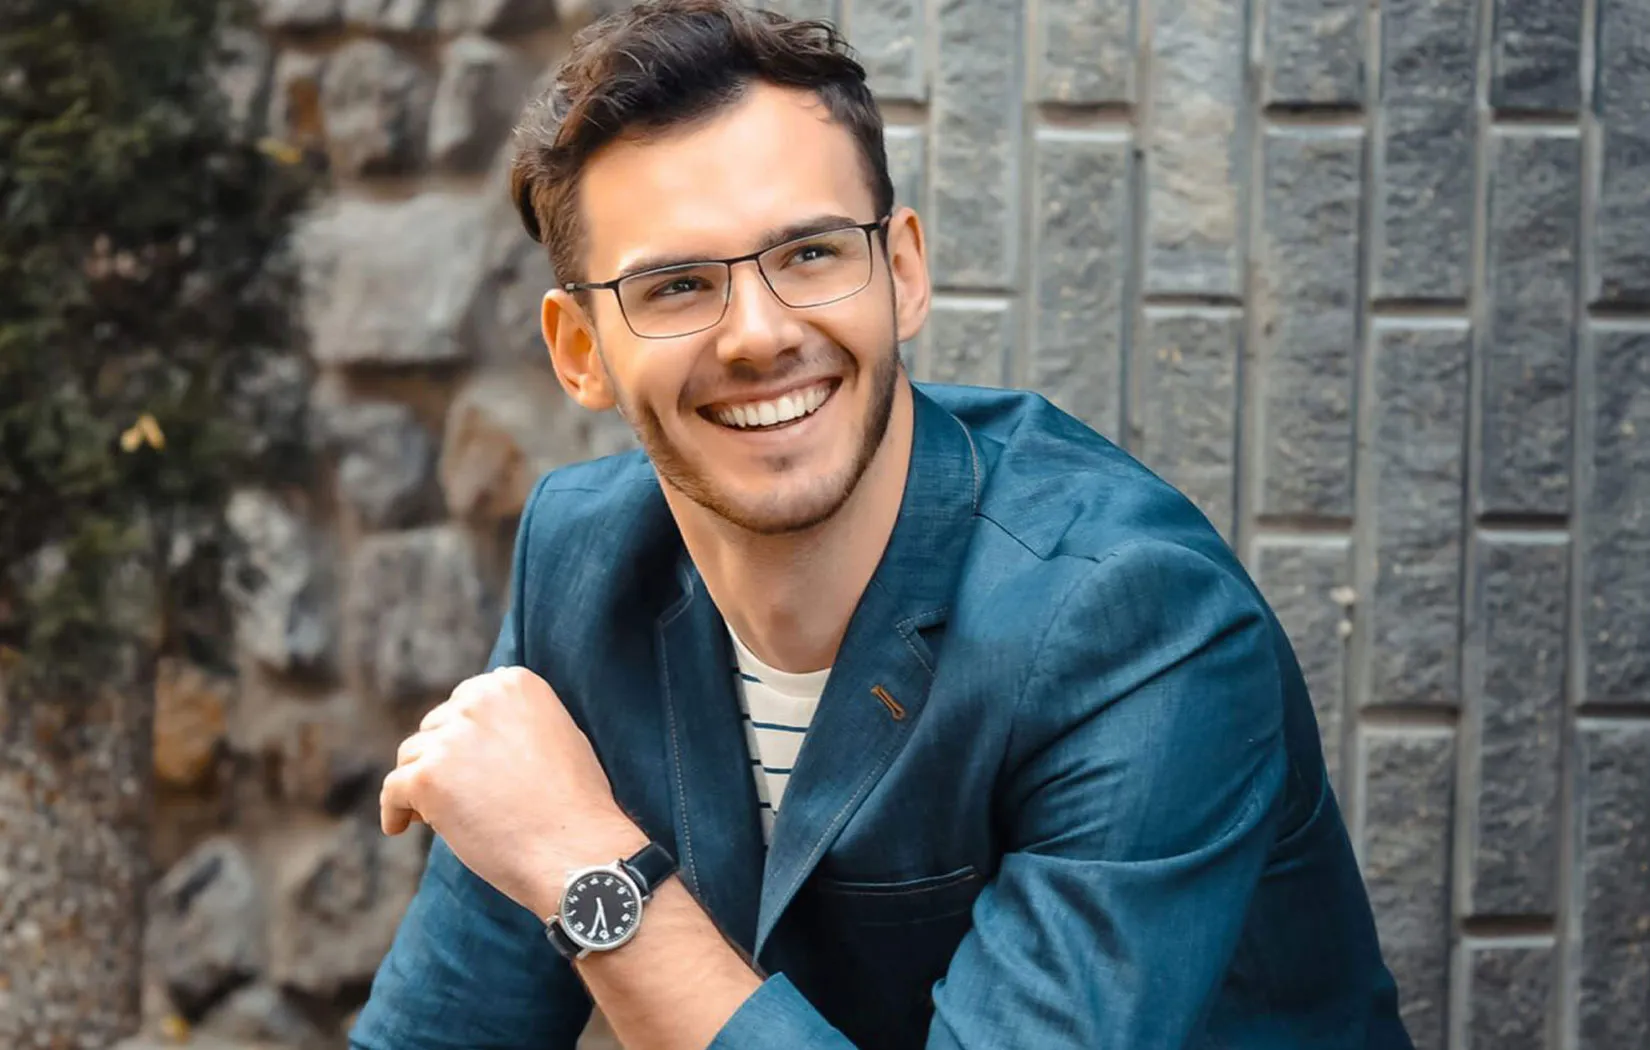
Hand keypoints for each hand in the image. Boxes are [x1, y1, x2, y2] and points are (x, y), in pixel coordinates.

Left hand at [380, 666, 646, 917]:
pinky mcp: (427, 777)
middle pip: (436, 726)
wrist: (574, 851)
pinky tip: (401, 827)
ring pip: (411, 758)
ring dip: (423, 786)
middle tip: (462, 798)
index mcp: (513, 683)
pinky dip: (394, 811)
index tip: (471, 767)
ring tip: (447, 819)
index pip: (466, 701)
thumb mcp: (557, 734)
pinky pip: (393, 790)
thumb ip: (514, 720)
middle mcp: (479, 699)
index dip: (465, 736)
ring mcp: (451, 737)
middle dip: (443, 759)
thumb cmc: (573, 805)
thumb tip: (472, 728)